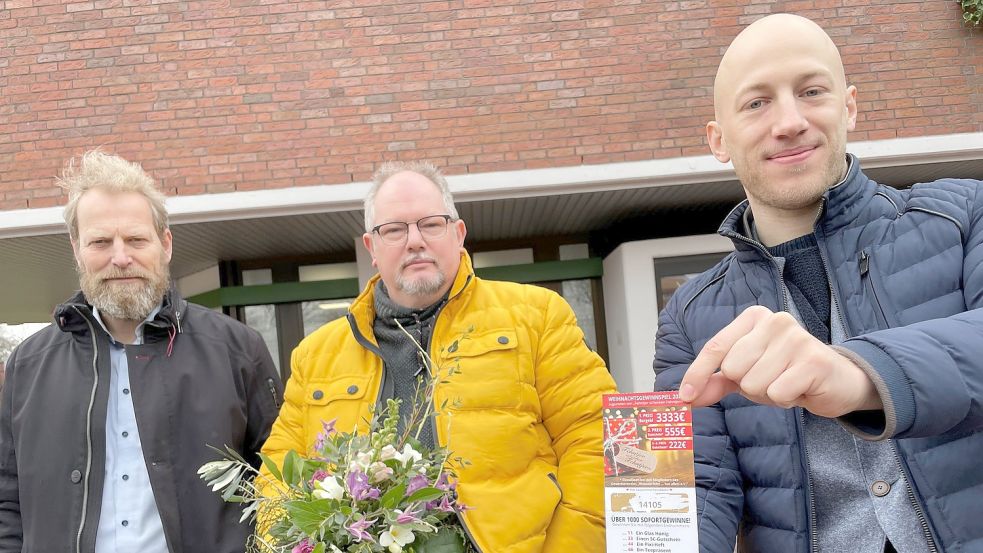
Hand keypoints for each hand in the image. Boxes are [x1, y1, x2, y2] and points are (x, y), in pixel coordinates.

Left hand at [679, 306, 882, 417]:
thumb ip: (714, 382)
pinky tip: (800, 389)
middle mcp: (775, 321)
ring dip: (768, 394)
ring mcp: (796, 338)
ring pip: (754, 384)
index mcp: (754, 317)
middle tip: (771, 380)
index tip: (684, 398)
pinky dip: (785, 400)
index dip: (697, 374)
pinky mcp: (813, 360)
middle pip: (733, 369)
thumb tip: (685, 398)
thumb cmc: (785, 373)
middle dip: (747, 385)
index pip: (715, 348)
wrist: (836, 382)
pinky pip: (777, 393)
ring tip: (786, 383)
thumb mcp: (745, 374)